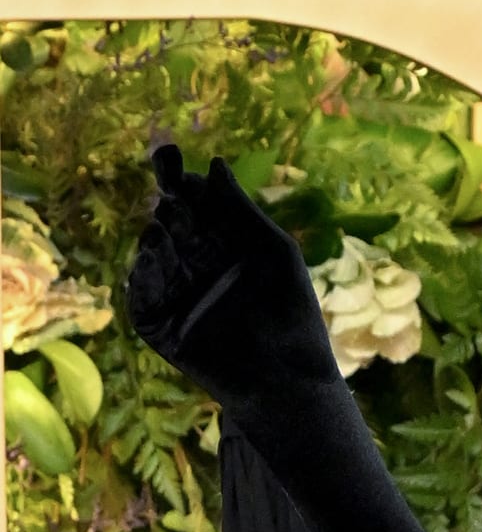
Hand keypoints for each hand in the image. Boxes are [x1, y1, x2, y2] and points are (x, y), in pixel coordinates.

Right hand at [126, 144, 341, 411]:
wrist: (284, 375)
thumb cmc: (290, 309)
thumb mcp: (271, 250)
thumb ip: (240, 210)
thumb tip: (213, 163)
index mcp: (225, 243)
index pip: (197, 204)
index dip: (182, 181)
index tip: (171, 157)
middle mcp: (196, 264)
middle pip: (172, 224)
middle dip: (167, 202)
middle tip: (168, 184)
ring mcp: (175, 293)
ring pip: (155, 255)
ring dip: (157, 237)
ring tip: (165, 224)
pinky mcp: (158, 324)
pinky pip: (142, 294)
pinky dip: (144, 273)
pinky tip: (152, 252)